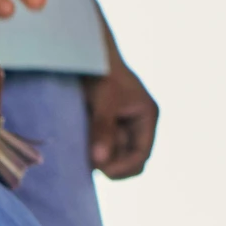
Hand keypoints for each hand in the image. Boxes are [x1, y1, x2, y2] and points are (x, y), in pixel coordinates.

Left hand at [86, 32, 157, 176]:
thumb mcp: (104, 100)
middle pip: (130, 161)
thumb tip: (101, 160)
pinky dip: (92, 150)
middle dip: (112, 165)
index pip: (141, 155)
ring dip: (100, 158)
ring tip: (82, 149)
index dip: (123, 168)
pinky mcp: (106, 127)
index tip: (101, 170)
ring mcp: (122, 126)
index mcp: (146, 117)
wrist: (85, 55)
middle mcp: (138, 124)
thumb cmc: (101, 72)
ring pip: (114, 157)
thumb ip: (103, 129)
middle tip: (88, 162)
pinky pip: (102, 148)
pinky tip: (79, 145)